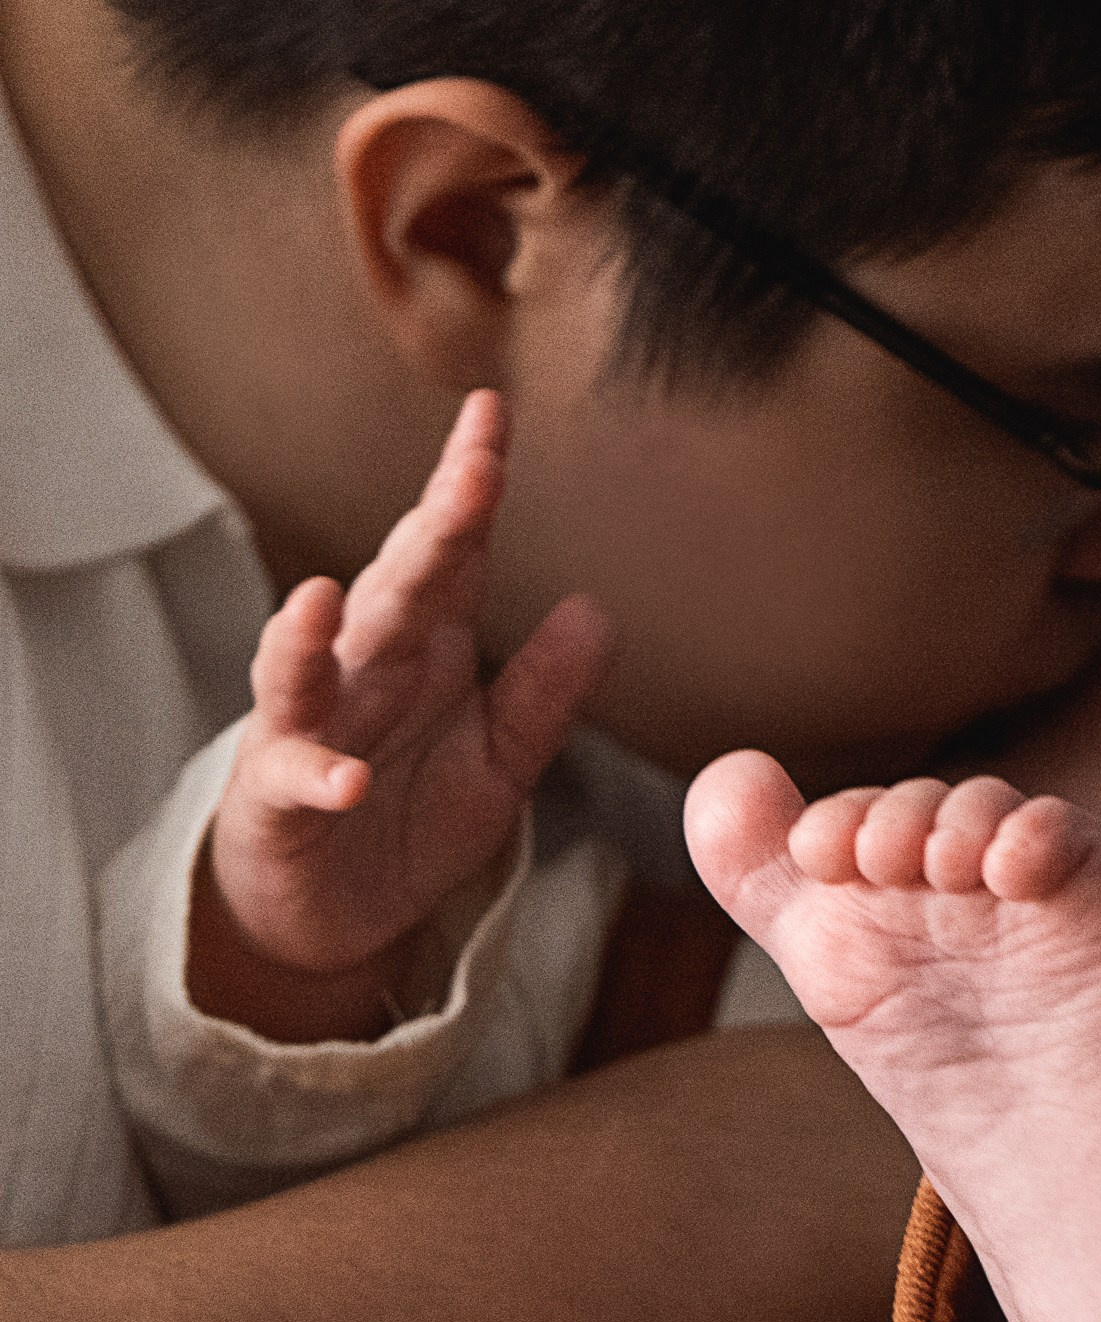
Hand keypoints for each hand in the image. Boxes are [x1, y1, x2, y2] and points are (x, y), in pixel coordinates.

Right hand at [193, 390, 612, 1039]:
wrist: (335, 909)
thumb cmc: (410, 814)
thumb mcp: (500, 760)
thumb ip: (543, 693)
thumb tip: (600, 612)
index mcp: (422, 649)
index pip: (450, 556)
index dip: (470, 488)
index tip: (494, 413)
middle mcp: (361, 670)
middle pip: (395, 592)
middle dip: (429, 533)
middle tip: (474, 473)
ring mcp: (311, 727)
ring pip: (304, 670)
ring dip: (308, 636)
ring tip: (323, 592)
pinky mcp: (280, 797)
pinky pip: (296, 779)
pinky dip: (319, 776)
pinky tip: (347, 778)